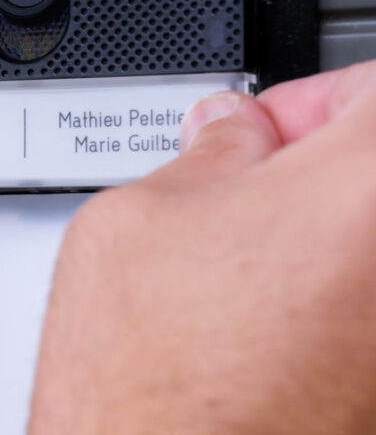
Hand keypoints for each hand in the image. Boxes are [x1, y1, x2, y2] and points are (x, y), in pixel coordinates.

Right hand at [29, 61, 375, 433]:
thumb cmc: (141, 386)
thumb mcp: (135, 219)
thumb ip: (206, 156)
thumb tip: (232, 136)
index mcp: (367, 193)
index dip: (318, 100)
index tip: (276, 128)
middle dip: (325, 168)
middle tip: (258, 193)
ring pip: (367, 254)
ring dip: (329, 244)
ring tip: (252, 271)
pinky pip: (362, 318)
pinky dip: (332, 307)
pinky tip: (270, 328)